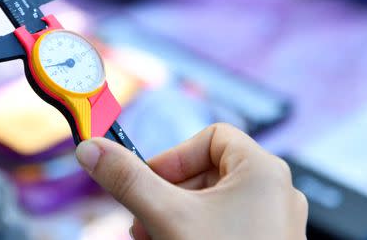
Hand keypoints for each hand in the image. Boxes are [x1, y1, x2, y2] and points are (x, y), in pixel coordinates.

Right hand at [75, 123, 307, 239]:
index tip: (150, 183)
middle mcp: (275, 191)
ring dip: (175, 216)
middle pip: (208, 171)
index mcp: (262, 170)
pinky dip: (196, 232)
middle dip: (167, 194)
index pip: (211, 137)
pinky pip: (226, 225)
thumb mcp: (167, 216)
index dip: (175, 157)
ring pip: (214, 203)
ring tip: (153, 238)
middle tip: (143, 221)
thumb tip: (91, 150)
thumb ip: (128, 180)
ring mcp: (275, 222)